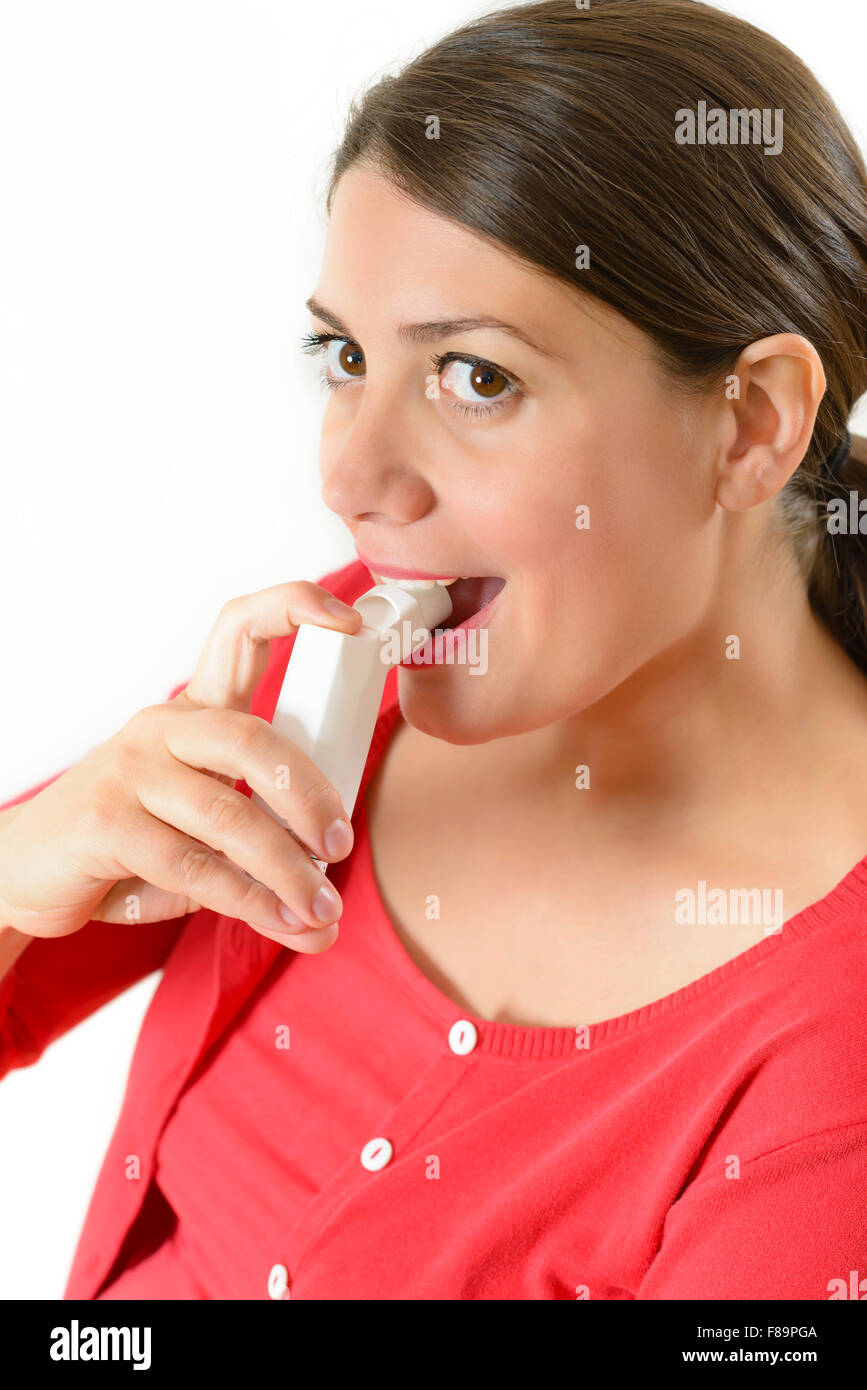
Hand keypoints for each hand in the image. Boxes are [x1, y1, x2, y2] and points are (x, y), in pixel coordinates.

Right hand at [0, 582, 363, 954]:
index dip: (293, 608)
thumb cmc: (128, 843)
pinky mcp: (106, 822)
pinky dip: (248, 901)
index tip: (350, 622)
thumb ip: (262, 853)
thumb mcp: (200, 831)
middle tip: (340, 843)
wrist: (27, 872)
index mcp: (193, 712)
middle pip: (253, 739)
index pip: (240, 631)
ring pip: (230, 816)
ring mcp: (130, 770)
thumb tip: (329, 907)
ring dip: (287, 871)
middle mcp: (162, 728)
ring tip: (321, 908)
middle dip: (308, 795)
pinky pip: (195, 865)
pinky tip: (279, 922)